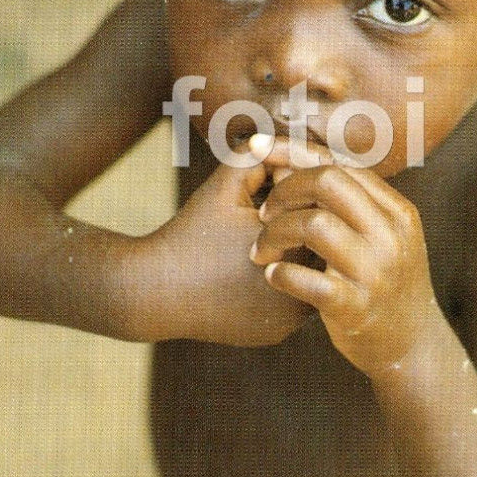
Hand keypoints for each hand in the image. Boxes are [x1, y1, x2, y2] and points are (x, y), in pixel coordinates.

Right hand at [127, 151, 310, 344]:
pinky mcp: (272, 334)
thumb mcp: (225, 185)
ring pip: (308, 278)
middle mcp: (302, 291)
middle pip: (321, 251)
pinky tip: (251, 273)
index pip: (324, 217)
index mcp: (298, 252)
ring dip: (295, 259)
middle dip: (302, 232)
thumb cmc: (191, 232)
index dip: (300, 201)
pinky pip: (288, 302)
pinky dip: (278, 285)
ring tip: (259, 244)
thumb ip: (261, 155)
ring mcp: (289, 320)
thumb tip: (291, 142)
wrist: (152, 291)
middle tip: (267, 221)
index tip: (270, 200)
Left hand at [250, 137, 436, 374]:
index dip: (293, 152)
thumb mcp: (383, 236)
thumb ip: (349, 201)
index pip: (341, 163)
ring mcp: (376, 272)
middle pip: (328, 181)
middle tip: (263, 213)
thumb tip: (290, 162)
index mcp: (397, 210)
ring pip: (315, 224)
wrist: (412, 346)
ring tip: (261, 249)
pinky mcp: (357, 308)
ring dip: (276, 232)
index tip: (258, 150)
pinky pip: (309, 281)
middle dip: (285, 190)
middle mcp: (391, 235)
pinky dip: (282, 275)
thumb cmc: (384, 282)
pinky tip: (272, 276)